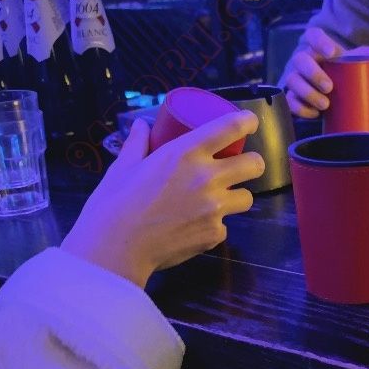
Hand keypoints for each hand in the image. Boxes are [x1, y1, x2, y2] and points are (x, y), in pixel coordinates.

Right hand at [61, 113, 263, 288]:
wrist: (115, 248)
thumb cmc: (114, 203)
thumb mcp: (123, 166)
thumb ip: (137, 143)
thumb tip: (141, 125)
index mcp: (186, 153)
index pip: (230, 127)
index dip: (247, 121)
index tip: (250, 122)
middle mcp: (207, 178)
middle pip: (254, 165)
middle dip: (252, 163)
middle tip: (241, 166)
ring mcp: (214, 208)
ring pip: (247, 198)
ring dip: (237, 196)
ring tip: (220, 200)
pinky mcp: (214, 234)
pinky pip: (224, 226)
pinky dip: (214, 226)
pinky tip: (195, 227)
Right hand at [280, 26, 368, 117]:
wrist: (342, 96)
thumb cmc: (350, 74)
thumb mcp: (362, 62)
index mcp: (319, 48)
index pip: (312, 35)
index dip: (319, 41)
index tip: (333, 54)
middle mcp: (304, 61)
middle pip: (300, 60)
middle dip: (313, 73)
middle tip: (330, 87)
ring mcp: (296, 79)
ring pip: (292, 81)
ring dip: (307, 93)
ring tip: (326, 105)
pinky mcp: (293, 97)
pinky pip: (290, 101)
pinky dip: (301, 108)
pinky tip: (315, 114)